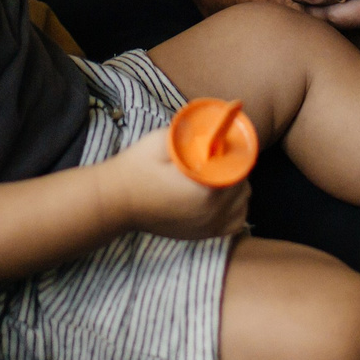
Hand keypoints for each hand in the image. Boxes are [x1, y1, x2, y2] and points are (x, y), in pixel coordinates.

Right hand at [101, 128, 248, 240]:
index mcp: (207, 190)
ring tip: (220, 177)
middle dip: (235, 170)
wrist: (116, 200)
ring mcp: (207, 227)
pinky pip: (233, 224)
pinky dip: (234, 210)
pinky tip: (221, 199)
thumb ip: (191, 133)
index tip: (225, 144)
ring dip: (236, 190)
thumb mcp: (163, 141)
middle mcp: (212, 213)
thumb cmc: (137, 169)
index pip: (239, 170)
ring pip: (242, 206)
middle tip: (219, 158)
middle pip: (242, 187)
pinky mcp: (201, 235)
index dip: (235, 154)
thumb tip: (214, 124)